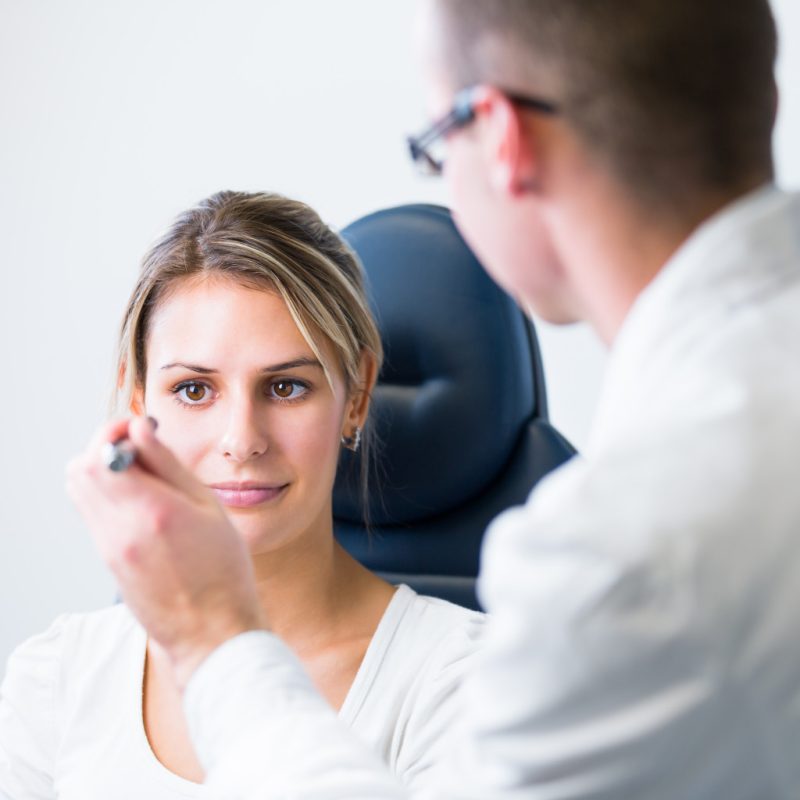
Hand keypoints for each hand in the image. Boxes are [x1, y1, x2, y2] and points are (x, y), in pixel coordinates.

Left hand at [66, 416, 265, 688]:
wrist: (211, 632)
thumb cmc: (224, 570)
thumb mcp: (210, 508)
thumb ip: (170, 466)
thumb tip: (140, 429)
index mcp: (151, 512)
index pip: (102, 454)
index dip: (114, 431)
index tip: (138, 427)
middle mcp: (120, 530)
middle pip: (80, 469)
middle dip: (104, 447)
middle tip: (137, 447)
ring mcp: (108, 549)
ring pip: (80, 491)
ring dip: (103, 471)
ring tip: (142, 475)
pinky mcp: (107, 562)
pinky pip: (93, 514)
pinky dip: (108, 495)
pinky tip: (143, 502)